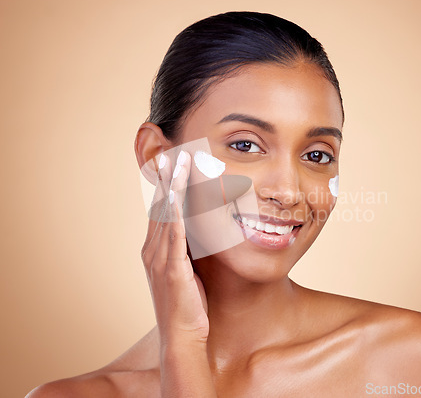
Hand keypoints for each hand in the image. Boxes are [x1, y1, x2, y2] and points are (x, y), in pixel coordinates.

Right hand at [141, 150, 208, 344]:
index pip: (161, 210)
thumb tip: (198, 230)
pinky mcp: (171, 269)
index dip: (166, 185)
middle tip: (170, 151)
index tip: (172, 162)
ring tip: (177, 162)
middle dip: (166, 178)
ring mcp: (159, 259)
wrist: (183, 338)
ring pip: (165, 215)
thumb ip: (186, 248)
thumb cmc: (188, 305)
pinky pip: (173, 235)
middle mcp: (153, 250)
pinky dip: (175, 213)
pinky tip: (177, 195)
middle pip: (160, 206)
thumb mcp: (186, 270)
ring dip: (172, 187)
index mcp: (156, 249)